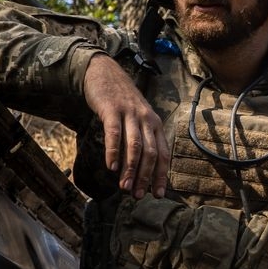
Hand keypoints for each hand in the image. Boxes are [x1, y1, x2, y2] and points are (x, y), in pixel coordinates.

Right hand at [83, 53, 166, 195]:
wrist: (105, 73)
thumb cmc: (121, 101)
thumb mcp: (137, 118)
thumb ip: (140, 139)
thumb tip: (139, 169)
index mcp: (154, 124)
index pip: (162, 154)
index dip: (161, 175)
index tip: (158, 194)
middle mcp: (146, 120)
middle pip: (150, 153)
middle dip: (145, 177)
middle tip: (138, 196)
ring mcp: (130, 114)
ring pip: (135, 146)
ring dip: (130, 169)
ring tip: (124, 188)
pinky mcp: (112, 109)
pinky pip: (114, 133)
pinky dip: (114, 152)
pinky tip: (111, 167)